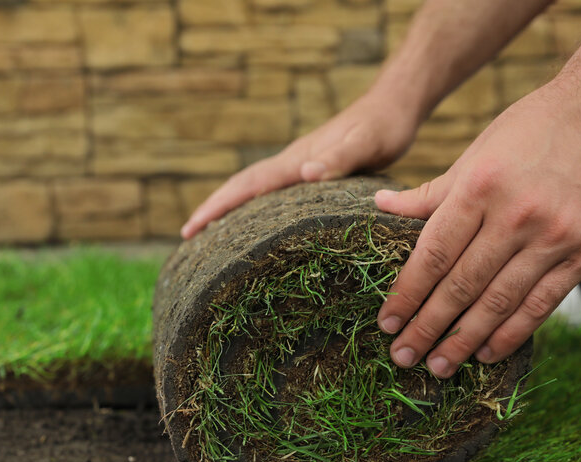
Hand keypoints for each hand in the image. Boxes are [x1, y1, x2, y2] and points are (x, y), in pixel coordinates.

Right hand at [180, 91, 419, 238]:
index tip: (191, 227)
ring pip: (253, 190)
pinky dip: (254, 208)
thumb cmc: (383, 128)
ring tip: (209, 235)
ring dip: (228, 209)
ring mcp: (298, 167)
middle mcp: (291, 164)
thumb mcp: (366, 145)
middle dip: (212, 210)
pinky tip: (256, 223)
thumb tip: (305, 173)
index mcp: (296, 161)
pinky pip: (272, 193)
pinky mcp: (309, 172)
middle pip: (241, 187)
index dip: (218, 206)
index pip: (248, 186)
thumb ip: (338, 159)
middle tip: (186, 236)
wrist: (393, 106)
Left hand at [374, 79, 580, 377]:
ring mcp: (554, 236)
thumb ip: (430, 193)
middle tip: (402, 356)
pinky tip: (486, 352)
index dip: (406, 294)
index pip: (432, 255)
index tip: (386, 322)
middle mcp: (516, 215)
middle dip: (427, 327)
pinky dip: (512, 332)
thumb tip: (381, 207)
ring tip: (437, 366)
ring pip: (499, 302)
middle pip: (460, 285)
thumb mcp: (475, 153)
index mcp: (480, 187)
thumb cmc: (534, 128)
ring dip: (464, 340)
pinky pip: (541, 303)